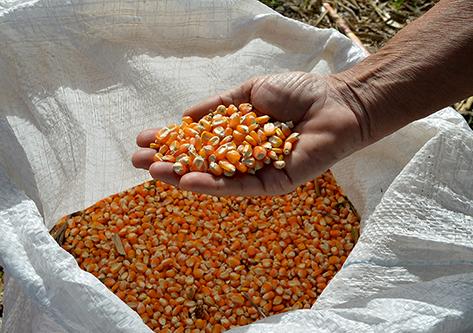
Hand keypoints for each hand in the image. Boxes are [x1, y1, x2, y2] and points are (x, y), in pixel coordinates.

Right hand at [132, 72, 367, 196]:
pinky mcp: (273, 184)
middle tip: (137, 161)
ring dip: (181, 176)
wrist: (335, 101)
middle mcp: (244, 158)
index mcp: (238, 136)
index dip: (172, 141)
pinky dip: (211, 185)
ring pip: (214, 179)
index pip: (198, 142)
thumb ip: (218, 106)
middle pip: (201, 164)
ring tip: (151, 172)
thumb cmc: (297, 92)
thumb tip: (186, 115)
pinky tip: (185, 180)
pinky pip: (238, 187)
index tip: (144, 138)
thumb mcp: (249, 92)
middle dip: (169, 162)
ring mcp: (257, 173)